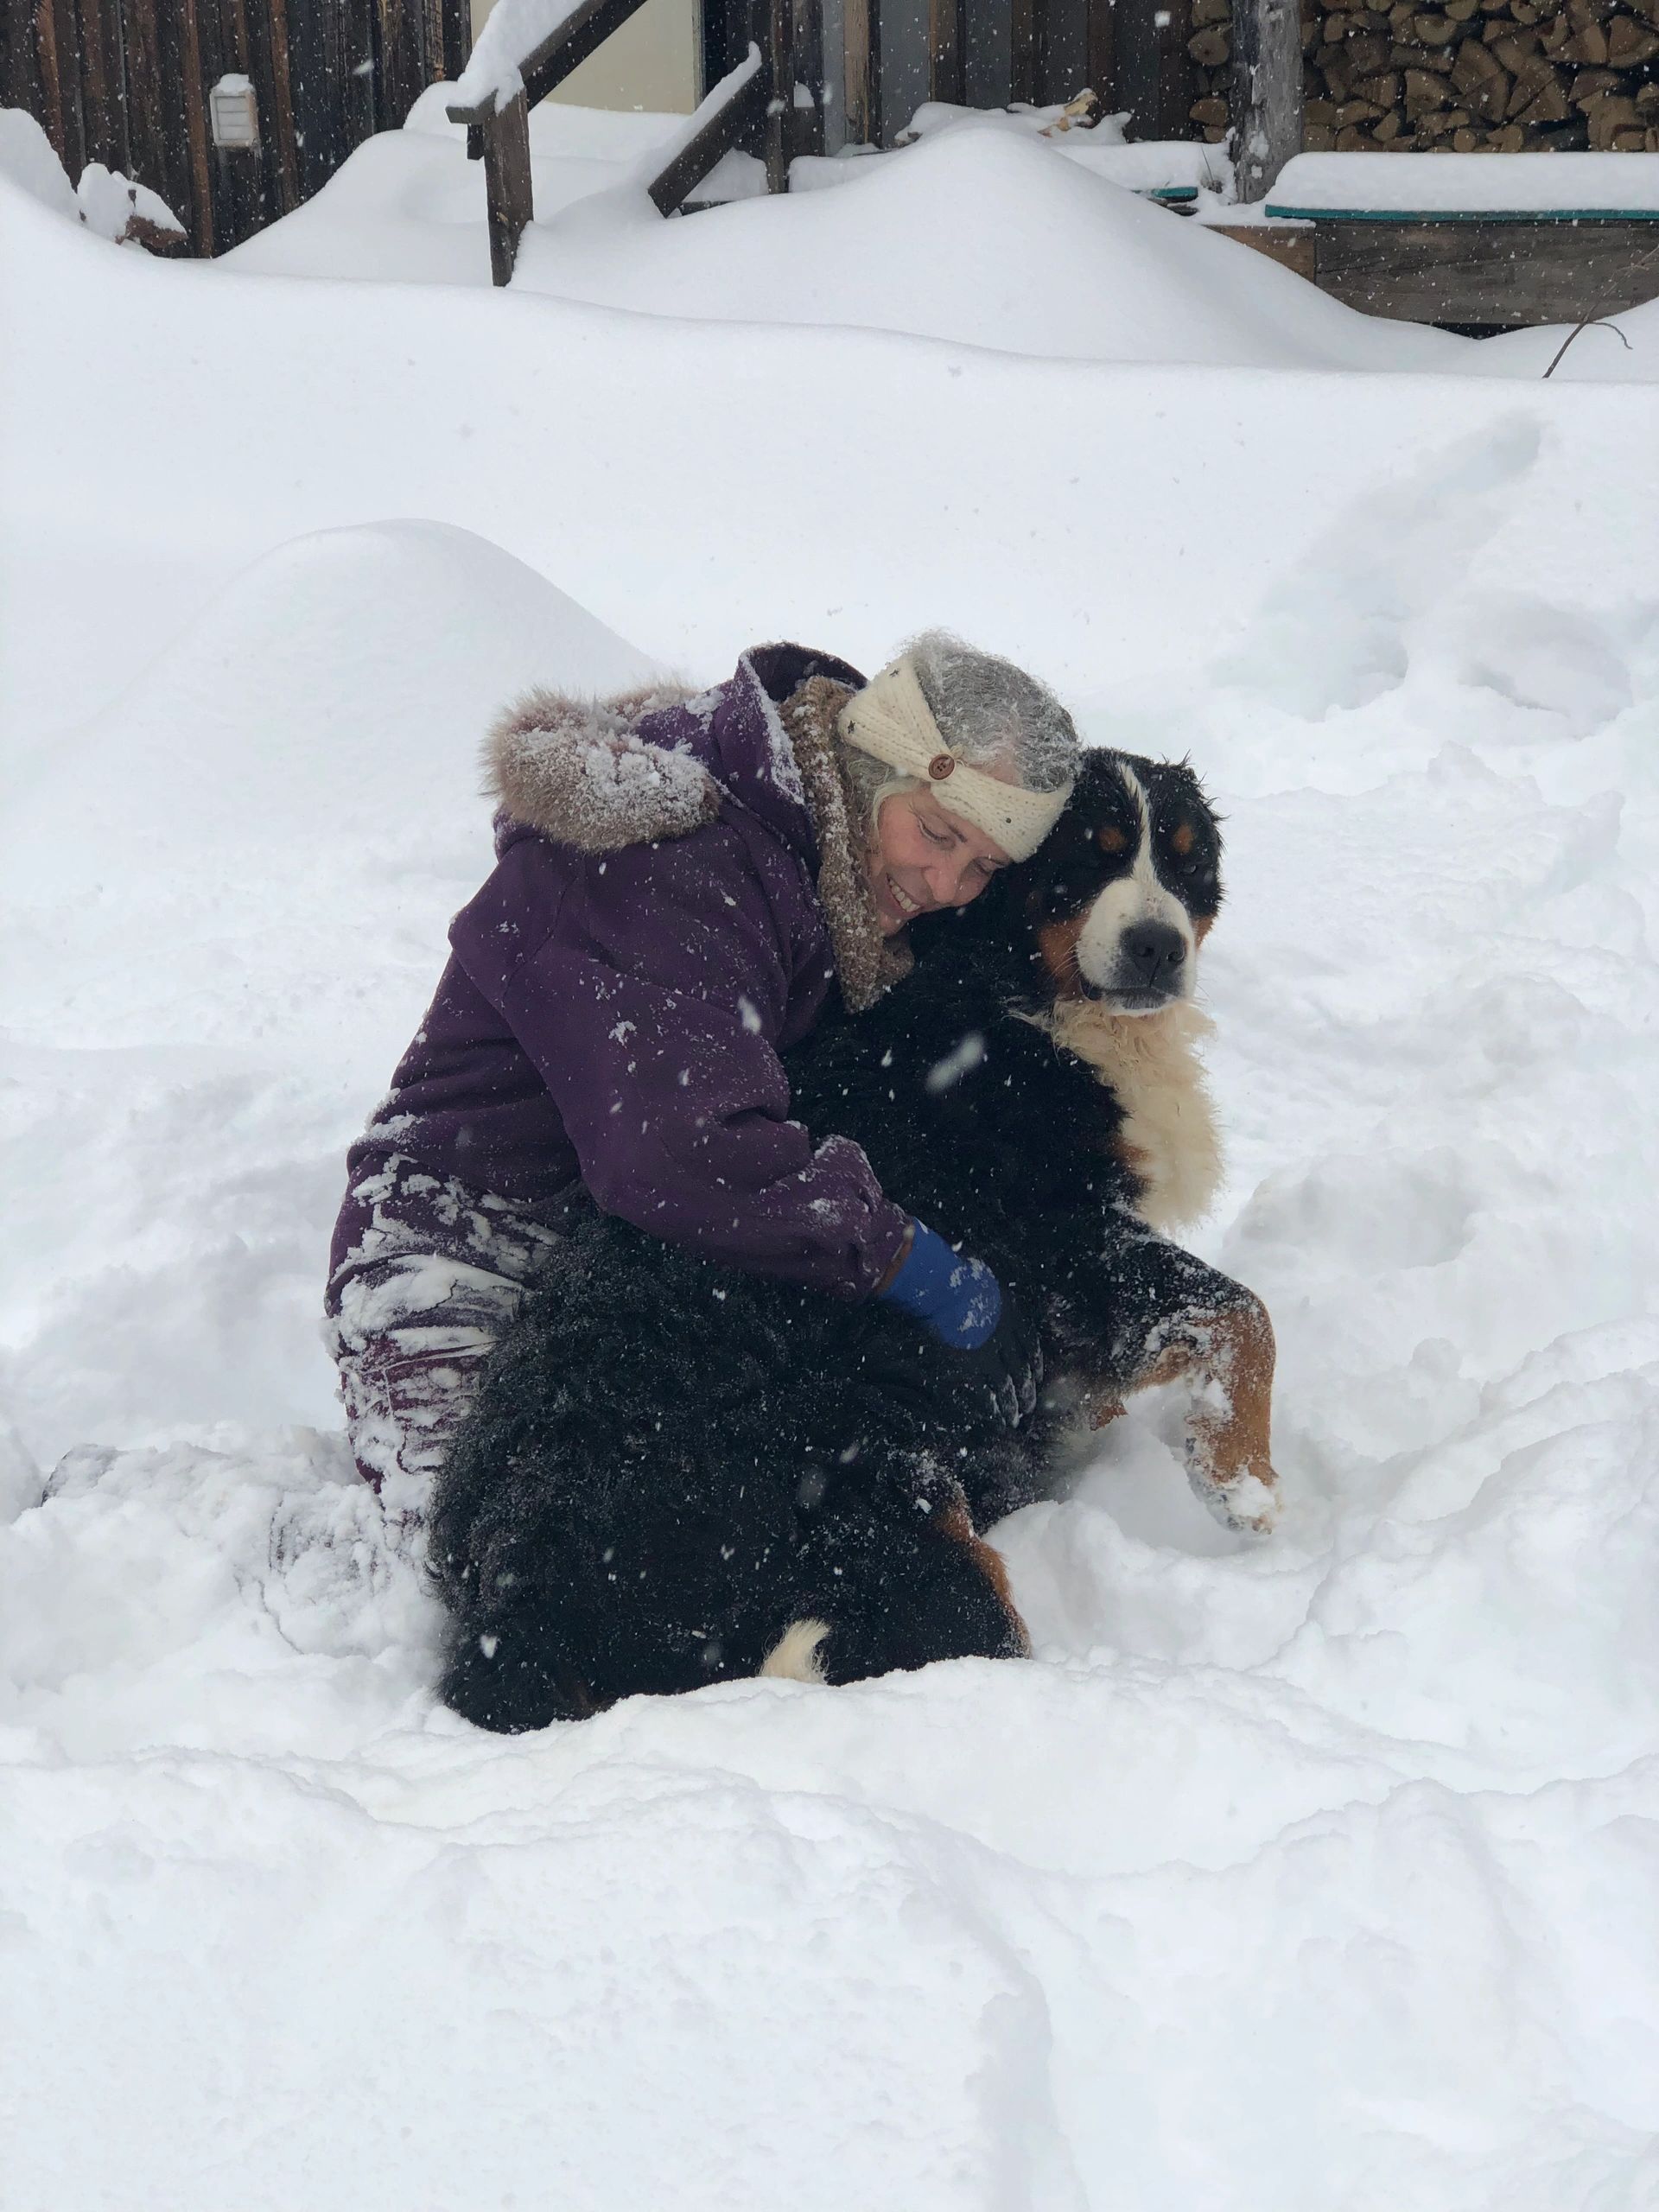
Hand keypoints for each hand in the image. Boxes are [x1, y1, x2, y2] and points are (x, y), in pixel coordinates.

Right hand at [873, 1220, 1042, 1428]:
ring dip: (1012, 1404)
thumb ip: (987, 1289)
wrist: (947, 1287)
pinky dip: (992, 1407)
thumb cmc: (960, 1275)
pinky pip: (984, 1392)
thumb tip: (984, 1283)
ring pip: (1006, 1385)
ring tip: (1015, 1420)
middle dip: (1026, 1390)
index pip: (1029, 1344)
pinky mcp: (970, 1366)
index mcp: (1012, 1314)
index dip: (1034, 1362)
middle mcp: (1006, 1337)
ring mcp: (989, 1354)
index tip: (1037, 1377)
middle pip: (1021, 1369)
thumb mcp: (983, 1276)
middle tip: (1029, 1407)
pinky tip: (996, 1419)